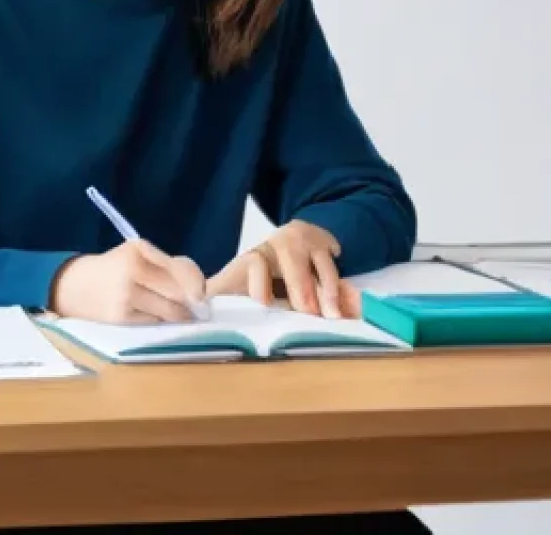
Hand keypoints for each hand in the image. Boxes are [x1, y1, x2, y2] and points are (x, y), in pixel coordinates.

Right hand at [51, 240, 206, 323]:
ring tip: (181, 315)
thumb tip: (199, 290)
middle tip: (197, 308)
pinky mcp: (120, 317)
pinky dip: (159, 321)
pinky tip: (157, 318)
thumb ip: (164, 266)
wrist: (75, 286)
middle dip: (190, 302)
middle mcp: (132, 269)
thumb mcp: (136, 255)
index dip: (196, 283)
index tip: (203, 294)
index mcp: (139, 249)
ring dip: (179, 315)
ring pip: (168, 309)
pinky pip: (153, 322)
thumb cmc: (115, 269)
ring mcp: (125, 295)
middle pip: (176, 291)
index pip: (178, 267)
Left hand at [206, 220, 360, 318]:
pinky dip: (349, 287)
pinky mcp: (330, 246)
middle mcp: (283, 244)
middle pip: (292, 260)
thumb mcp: (237, 277)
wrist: (298, 236)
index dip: (259, 280)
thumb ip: (216, 289)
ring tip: (334, 315)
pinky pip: (341, 266)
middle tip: (310, 313)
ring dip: (328, 288)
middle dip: (301, 286)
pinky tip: (355, 305)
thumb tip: (196, 301)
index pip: (254, 262)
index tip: (264, 301)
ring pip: (320, 263)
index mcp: (257, 255)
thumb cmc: (263, 270)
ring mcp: (310, 243)